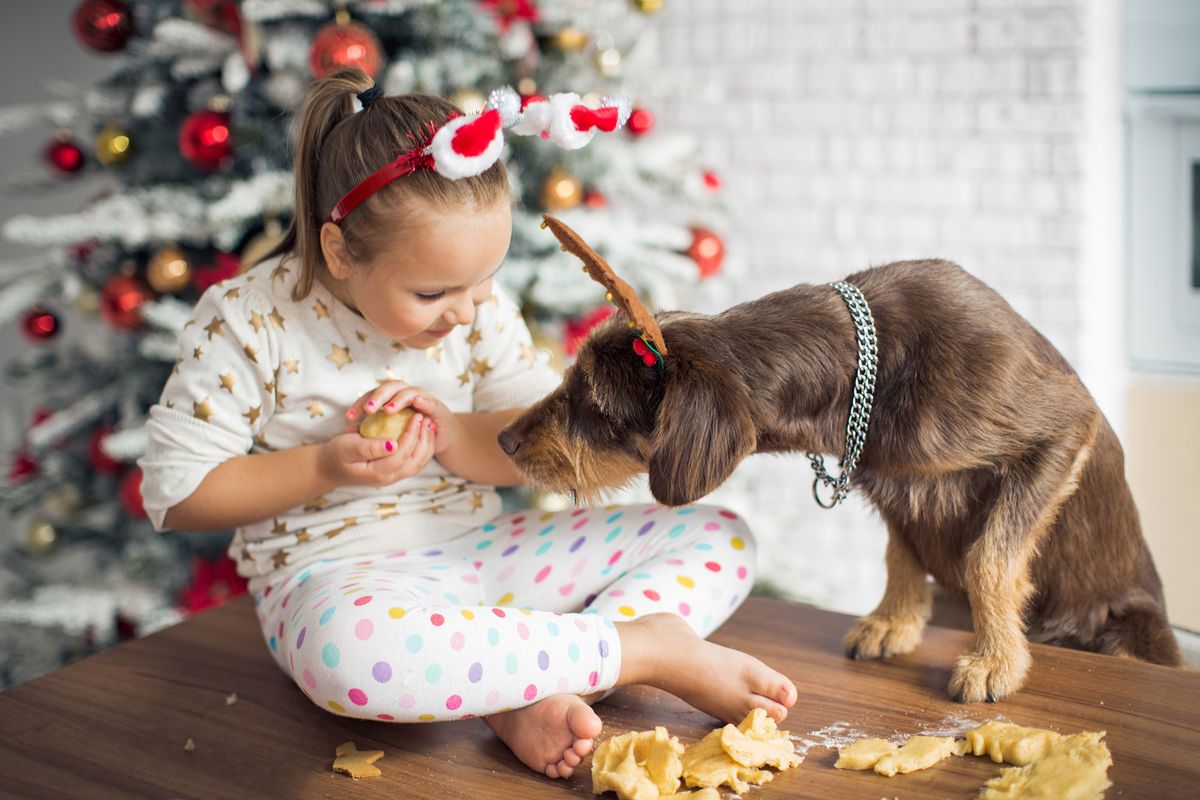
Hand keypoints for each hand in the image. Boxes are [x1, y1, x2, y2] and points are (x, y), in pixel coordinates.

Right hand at [319, 410, 434, 487]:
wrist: (329, 467)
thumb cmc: (335, 454)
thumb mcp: (347, 447)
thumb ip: (370, 447)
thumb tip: (393, 444)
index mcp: (377, 473)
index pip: (401, 455)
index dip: (411, 435)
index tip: (416, 417)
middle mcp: (388, 478)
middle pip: (415, 461)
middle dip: (424, 439)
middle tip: (426, 418)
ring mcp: (392, 477)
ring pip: (418, 463)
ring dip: (426, 444)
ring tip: (429, 424)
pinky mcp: (394, 471)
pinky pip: (414, 462)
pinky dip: (423, 448)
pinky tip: (424, 433)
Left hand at [344, 381, 462, 455]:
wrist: (442, 436)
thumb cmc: (413, 433)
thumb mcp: (390, 432)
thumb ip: (371, 429)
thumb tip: (347, 430)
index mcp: (392, 397)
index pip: (373, 395)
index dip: (360, 404)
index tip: (349, 417)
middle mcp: (406, 393)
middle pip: (389, 388)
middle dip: (377, 398)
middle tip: (367, 410)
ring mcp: (422, 397)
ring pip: (407, 392)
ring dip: (397, 400)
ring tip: (388, 410)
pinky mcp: (436, 406)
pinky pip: (429, 401)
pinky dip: (423, 400)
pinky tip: (417, 402)